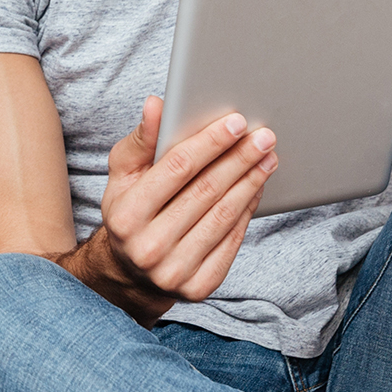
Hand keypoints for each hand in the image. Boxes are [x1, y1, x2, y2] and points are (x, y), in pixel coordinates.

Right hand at [61, 96, 276, 323]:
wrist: (131, 273)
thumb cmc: (130, 212)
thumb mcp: (124, 175)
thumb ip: (141, 140)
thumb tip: (157, 104)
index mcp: (126, 215)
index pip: (176, 169)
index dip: (210, 143)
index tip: (236, 122)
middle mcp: (148, 247)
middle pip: (205, 192)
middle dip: (239, 160)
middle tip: (263, 137)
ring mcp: (174, 271)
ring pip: (223, 217)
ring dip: (250, 183)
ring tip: (267, 159)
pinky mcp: (198, 287)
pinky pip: (231, 242)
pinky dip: (247, 213)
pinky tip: (256, 189)